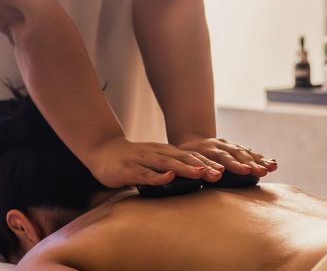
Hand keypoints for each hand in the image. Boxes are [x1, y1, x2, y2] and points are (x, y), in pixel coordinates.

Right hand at [87, 136, 226, 187]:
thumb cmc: (130, 158)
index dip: (206, 163)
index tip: (224, 170)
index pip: (189, 157)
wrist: (102, 149)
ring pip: (167, 164)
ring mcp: (142, 160)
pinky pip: (145, 173)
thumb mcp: (154, 159)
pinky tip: (168, 177)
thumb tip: (194, 175)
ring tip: (201, 173)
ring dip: (185, 168)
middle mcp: (156, 153)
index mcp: (164, 152)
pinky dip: (158, 175)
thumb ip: (170, 166)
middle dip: (202, 166)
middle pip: (182, 159)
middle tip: (220, 173)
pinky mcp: (129, 170)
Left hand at [175, 136, 277, 177]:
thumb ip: (193, 170)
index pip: (218, 156)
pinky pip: (248, 151)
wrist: (189, 141)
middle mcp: (216, 144)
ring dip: (258, 160)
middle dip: (247, 163)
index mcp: (203, 149)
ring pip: (243, 151)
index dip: (231, 164)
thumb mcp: (183, 163)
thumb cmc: (186, 159)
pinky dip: (259, 158)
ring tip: (271, 168)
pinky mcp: (234, 146)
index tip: (242, 172)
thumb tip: (202, 178)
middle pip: (233, 154)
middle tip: (260, 172)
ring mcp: (226, 144)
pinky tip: (271, 164)